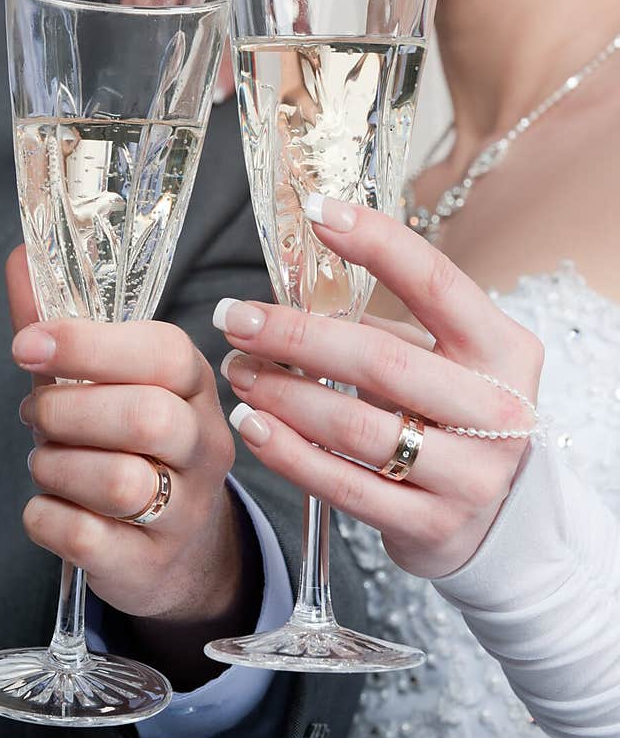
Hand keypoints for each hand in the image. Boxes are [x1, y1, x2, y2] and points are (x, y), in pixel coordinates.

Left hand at [5, 247, 254, 683]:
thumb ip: (61, 320)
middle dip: (66, 411)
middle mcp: (204, 445)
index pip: (162, 352)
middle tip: (36, 414)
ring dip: (55, 467)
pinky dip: (46, 518)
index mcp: (194, 385)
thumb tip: (21, 253)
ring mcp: (186, 510)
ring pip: (118, 481)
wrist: (174, 548)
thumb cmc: (126, 444)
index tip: (26, 345)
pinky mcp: (151, 565)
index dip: (87, 344)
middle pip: (144, 417)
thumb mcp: (103, 379)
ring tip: (49, 462)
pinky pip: (85, 538)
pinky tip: (52, 507)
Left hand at [215, 197, 544, 579]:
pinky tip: (252, 426)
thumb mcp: (441, 361)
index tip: (317, 212)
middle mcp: (497, 411)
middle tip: (234, 317)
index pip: (436, 283)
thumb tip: (293, 284)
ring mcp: (469, 475)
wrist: (494, 519)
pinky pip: (342, 485)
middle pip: (379, 360)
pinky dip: (287, 452)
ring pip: (354, 427)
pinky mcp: (431, 525)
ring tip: (237, 371)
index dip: (376, 243)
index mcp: (502, 350)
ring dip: (280, 395)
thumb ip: (384, 327)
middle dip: (294, 334)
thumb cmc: (451, 417)